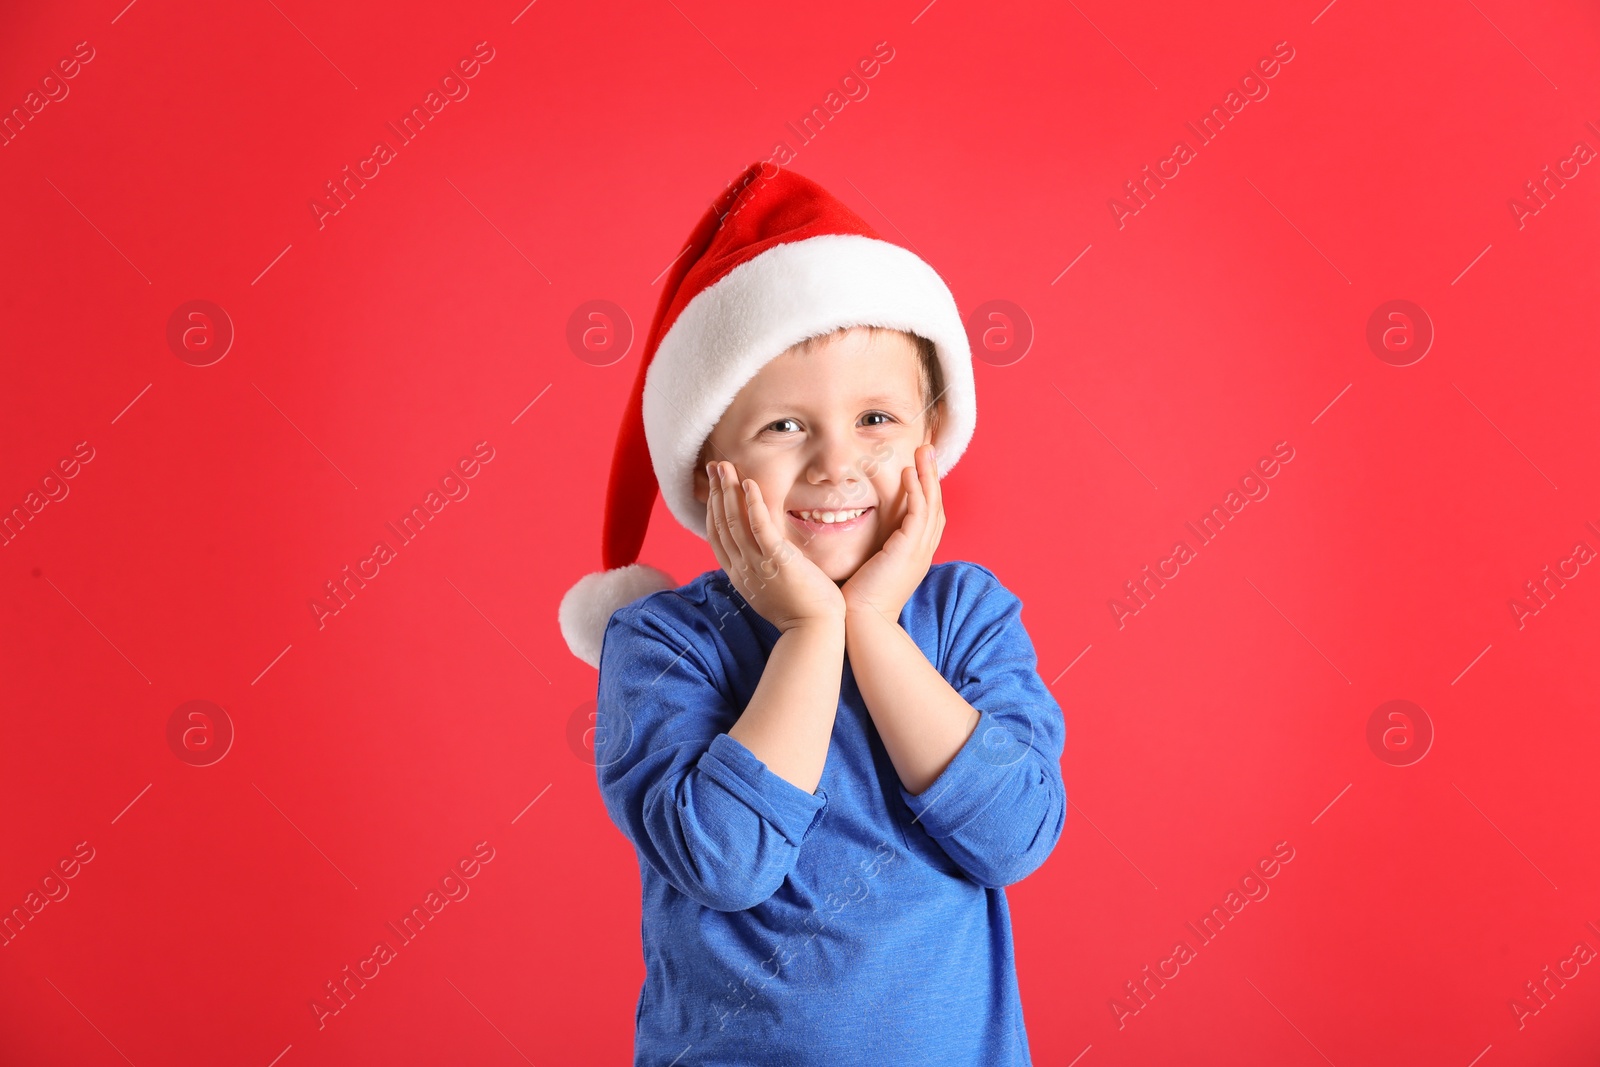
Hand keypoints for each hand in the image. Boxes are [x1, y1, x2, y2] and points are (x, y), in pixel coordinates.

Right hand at [706, 460, 845, 632]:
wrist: (814, 631)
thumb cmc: (801, 612)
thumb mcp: (770, 589)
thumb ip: (761, 569)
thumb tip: (762, 554)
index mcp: (739, 575)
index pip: (717, 537)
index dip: (713, 510)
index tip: (714, 488)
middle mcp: (742, 568)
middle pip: (721, 524)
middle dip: (717, 492)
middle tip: (715, 466)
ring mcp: (757, 564)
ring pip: (734, 521)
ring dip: (729, 491)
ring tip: (726, 467)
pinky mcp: (777, 560)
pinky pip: (759, 527)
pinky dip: (752, 503)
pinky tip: (750, 483)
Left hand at [841, 444, 944, 622]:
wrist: (863, 623)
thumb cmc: (859, 602)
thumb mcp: (870, 570)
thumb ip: (871, 550)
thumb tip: (858, 537)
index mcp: (914, 556)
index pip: (927, 516)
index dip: (926, 490)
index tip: (918, 467)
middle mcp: (922, 551)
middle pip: (936, 506)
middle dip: (933, 476)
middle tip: (928, 449)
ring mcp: (919, 551)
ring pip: (932, 505)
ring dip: (928, 475)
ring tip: (923, 451)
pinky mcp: (908, 550)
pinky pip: (918, 513)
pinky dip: (916, 491)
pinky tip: (908, 473)